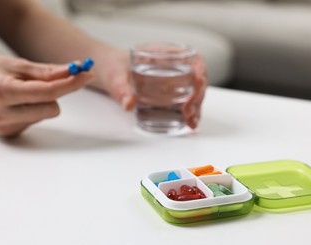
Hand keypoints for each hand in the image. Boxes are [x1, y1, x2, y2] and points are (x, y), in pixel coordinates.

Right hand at [0, 51, 93, 136]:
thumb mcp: (16, 64)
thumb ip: (47, 71)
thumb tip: (75, 71)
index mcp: (1, 92)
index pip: (47, 92)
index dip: (70, 84)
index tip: (86, 75)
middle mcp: (1, 114)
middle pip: (51, 109)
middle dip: (55, 94)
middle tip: (44, 81)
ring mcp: (4, 128)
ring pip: (45, 115)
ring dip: (42, 102)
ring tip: (20, 92)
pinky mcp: (8, 134)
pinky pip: (36, 121)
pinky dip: (33, 110)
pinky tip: (16, 104)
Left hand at [89, 47, 206, 129]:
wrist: (109, 72)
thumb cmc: (114, 67)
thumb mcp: (115, 76)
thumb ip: (121, 89)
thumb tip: (128, 103)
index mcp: (164, 55)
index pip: (193, 58)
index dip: (200, 70)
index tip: (198, 82)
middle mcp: (174, 67)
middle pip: (197, 79)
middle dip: (198, 96)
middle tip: (189, 111)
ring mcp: (174, 81)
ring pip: (194, 93)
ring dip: (196, 108)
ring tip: (191, 122)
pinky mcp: (171, 94)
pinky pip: (186, 102)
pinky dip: (190, 113)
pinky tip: (189, 123)